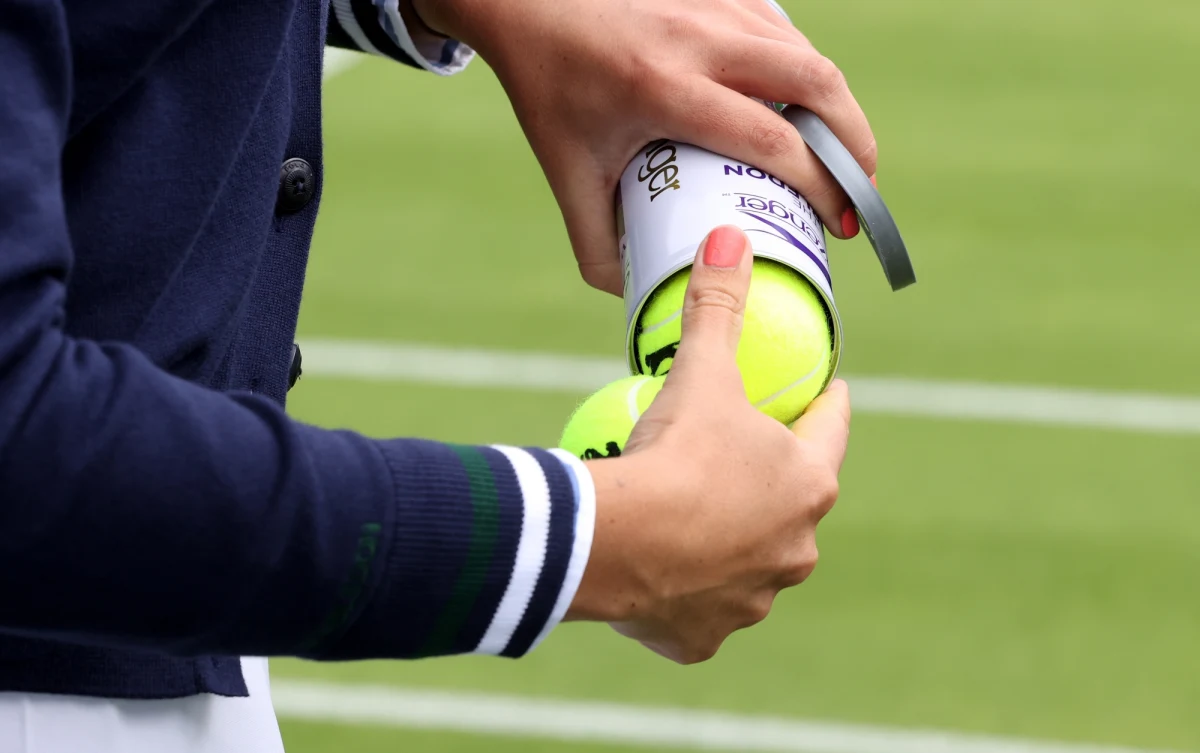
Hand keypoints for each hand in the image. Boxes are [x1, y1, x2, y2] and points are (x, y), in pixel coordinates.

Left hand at [413, 0, 877, 295]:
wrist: (529, 7)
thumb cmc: (551, 91)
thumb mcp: (567, 174)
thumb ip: (598, 245)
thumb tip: (640, 295)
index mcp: (662, 88)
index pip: (770, 138)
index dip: (820, 185)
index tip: (840, 225)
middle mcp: (698, 40)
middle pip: (813, 83)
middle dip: (856, 143)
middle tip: (861, 192)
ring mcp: (715, 7)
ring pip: (807, 54)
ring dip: (839, 108)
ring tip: (844, 158)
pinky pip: (786, 35)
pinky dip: (808, 75)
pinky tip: (806, 113)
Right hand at [564, 226, 850, 663]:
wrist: (616, 545)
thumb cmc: (675, 454)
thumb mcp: (701, 373)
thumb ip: (718, 306)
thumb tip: (731, 236)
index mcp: (807, 485)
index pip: (830, 432)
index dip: (828, 405)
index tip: (826, 391)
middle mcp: (795, 549)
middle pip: (795, 503)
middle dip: (776, 482)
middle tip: (742, 456)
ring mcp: (752, 600)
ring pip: (752, 563)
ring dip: (734, 544)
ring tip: (698, 518)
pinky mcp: (704, 638)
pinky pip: (701, 613)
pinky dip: (688, 595)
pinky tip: (664, 578)